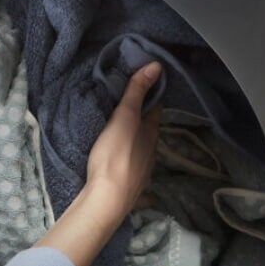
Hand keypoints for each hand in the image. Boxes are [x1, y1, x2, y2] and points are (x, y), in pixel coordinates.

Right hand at [83, 62, 161, 217]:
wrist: (107, 200)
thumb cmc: (116, 154)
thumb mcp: (124, 117)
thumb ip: (136, 92)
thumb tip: (157, 65)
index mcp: (151, 132)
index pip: (156, 108)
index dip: (151, 94)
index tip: (143, 83)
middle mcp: (151, 151)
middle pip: (148, 128)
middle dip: (141, 116)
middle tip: (126, 104)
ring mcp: (142, 170)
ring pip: (140, 147)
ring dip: (133, 138)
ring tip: (119, 129)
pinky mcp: (130, 184)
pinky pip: (130, 163)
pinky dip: (126, 155)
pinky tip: (117, 156)